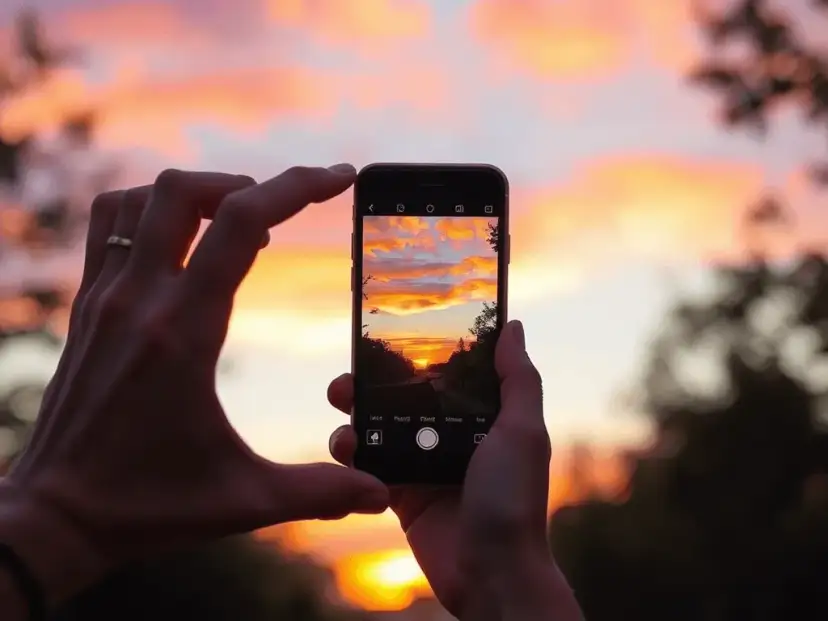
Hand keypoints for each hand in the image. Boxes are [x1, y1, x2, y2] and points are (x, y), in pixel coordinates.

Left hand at [0, 166, 388, 609]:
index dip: (299, 188)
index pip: (242, 224)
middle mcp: (138, 302)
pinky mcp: (85, 311)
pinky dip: (150, 213)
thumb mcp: (244, 502)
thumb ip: (319, 491)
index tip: (339, 178)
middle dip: (245, 182)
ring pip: (141, 200)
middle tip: (280, 212)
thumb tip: (381, 492)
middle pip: (184, 190)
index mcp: (182, 333)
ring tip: (235, 224)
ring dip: (195, 194)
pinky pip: (112, 227)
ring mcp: (103, 301)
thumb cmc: (146, 508)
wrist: (52, 519)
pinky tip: (182, 247)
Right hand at [328, 321, 580, 618]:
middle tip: (348, 379)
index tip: (390, 335)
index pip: (447, 376)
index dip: (419, 356)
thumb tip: (513, 327)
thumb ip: (517, 379)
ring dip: (355, 417)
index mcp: (482, 418)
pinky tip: (347, 449)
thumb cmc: (514, 501)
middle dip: (372, 385)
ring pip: (380, 429)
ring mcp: (425, 465)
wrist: (492, 573)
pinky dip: (353, 456)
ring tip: (341, 409)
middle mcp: (452, 437)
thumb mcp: (523, 431)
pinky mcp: (401, 495)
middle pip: (403, 400)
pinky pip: (369, 467)